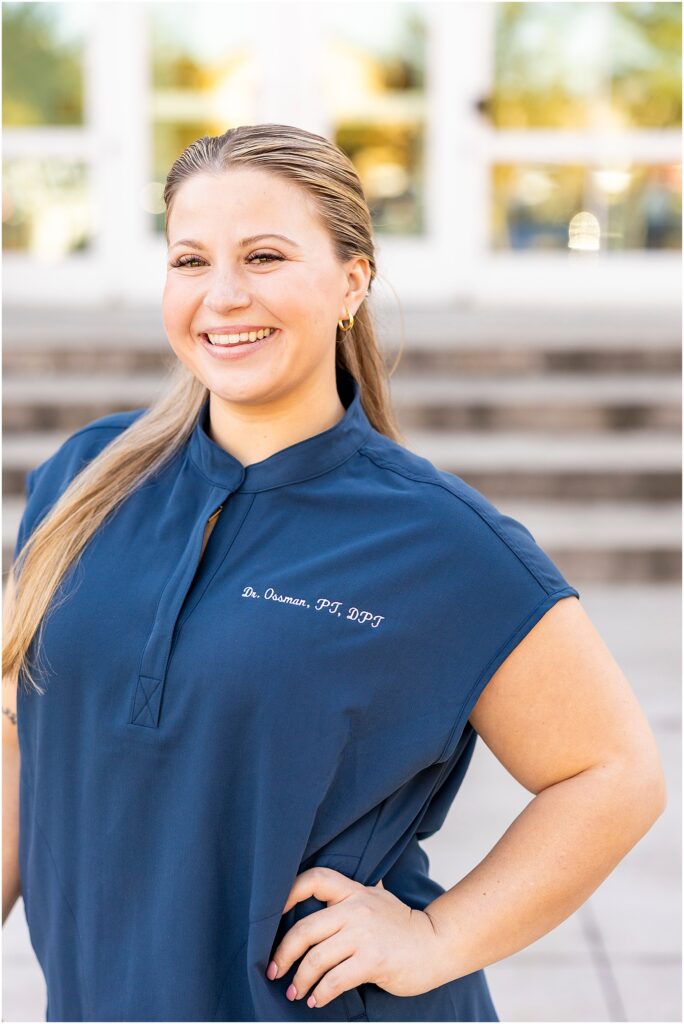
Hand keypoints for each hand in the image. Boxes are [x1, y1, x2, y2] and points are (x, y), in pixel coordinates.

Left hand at [265, 866, 445, 1009]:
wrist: (437, 944)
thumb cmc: (403, 926)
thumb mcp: (377, 899)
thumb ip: (352, 897)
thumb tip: (322, 896)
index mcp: (354, 891)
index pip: (315, 879)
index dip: (288, 893)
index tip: (272, 917)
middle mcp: (356, 908)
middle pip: (305, 928)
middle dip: (283, 954)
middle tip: (274, 970)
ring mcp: (365, 934)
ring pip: (316, 958)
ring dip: (300, 980)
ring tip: (295, 992)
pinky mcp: (374, 960)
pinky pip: (335, 980)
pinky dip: (320, 994)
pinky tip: (317, 1000)